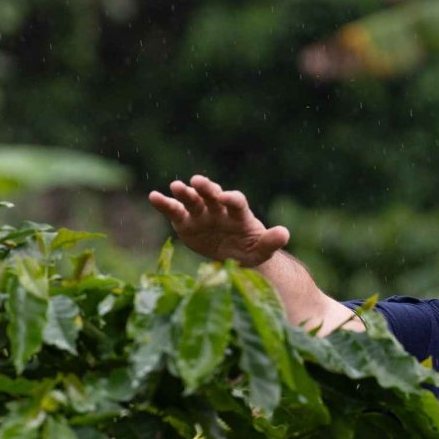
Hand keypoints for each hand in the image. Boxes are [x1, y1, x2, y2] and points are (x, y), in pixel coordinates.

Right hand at [147, 175, 289, 266]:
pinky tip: (153, 197)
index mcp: (238, 213)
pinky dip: (164, 204)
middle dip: (206, 187)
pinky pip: (173, 212)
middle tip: (198, 181)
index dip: (231, 199)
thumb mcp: (262, 249)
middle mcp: (218, 208)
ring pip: (192, 200)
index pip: (236, 202)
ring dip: (184, 193)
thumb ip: (271, 241)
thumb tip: (284, 233)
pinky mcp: (185, 223)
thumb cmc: (250, 250)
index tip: (226, 198)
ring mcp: (201, 214)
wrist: (234, 257)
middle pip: (212, 194)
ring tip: (176, 186)